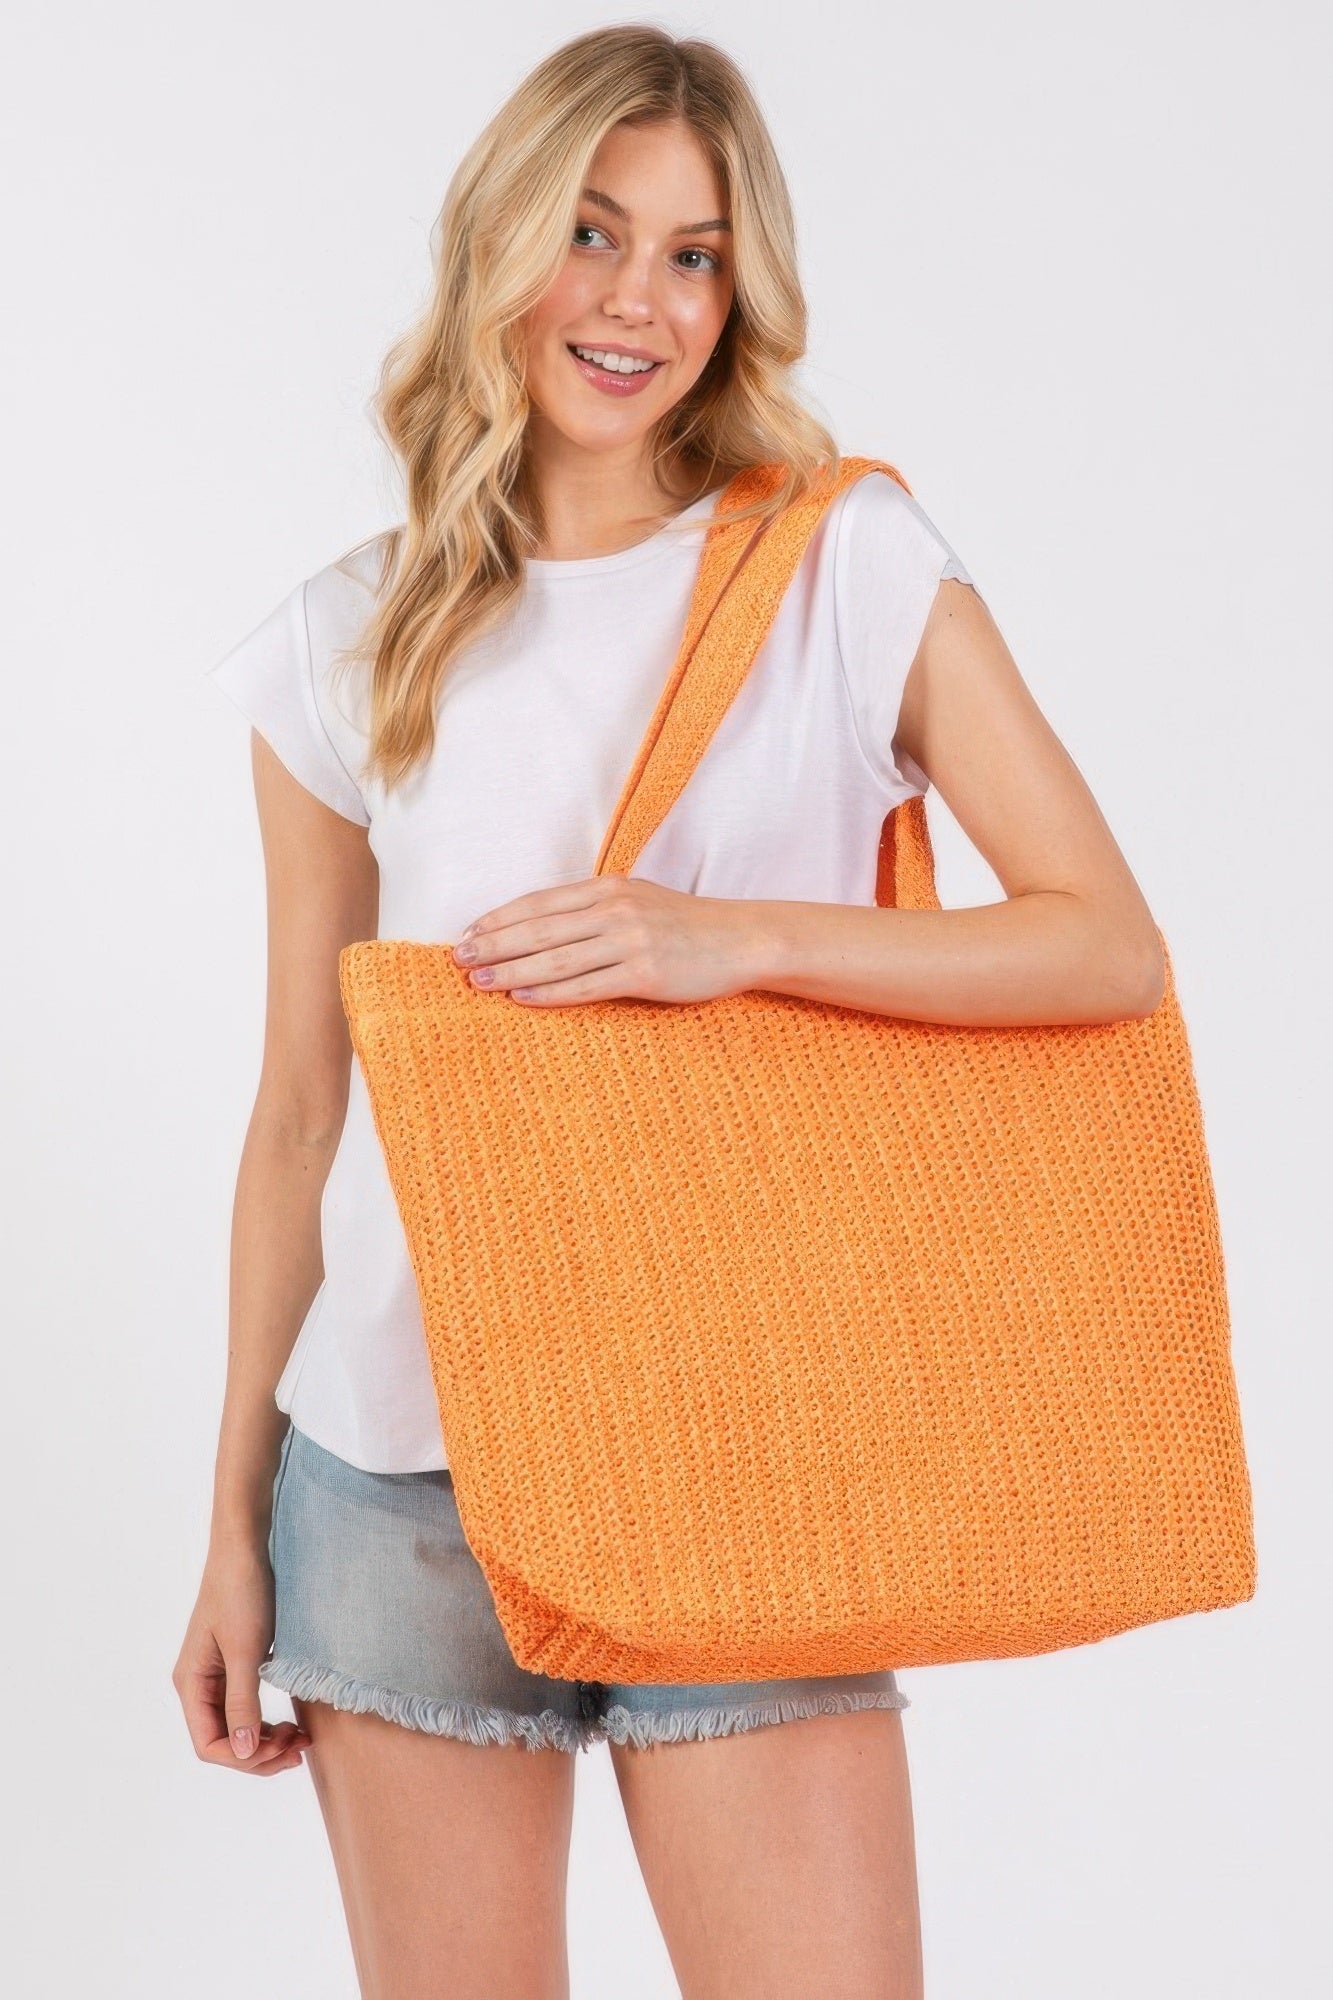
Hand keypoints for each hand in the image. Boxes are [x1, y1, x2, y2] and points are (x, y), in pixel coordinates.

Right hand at [173, 1538, 311, 1775]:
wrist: (247, 1546)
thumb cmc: (241, 1591)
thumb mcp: (245, 1650)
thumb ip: (242, 1702)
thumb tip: (244, 1752)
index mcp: (191, 1683)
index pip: (209, 1744)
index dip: (244, 1758)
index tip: (282, 1750)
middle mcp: (199, 1683)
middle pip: (223, 1740)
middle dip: (259, 1753)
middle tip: (300, 1747)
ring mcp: (217, 1674)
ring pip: (236, 1726)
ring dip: (266, 1740)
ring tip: (300, 1739)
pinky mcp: (236, 1663)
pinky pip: (247, 1706)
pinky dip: (267, 1719)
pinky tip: (291, 1720)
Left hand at [451, 875, 766, 1006]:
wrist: (741, 938)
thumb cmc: (685, 924)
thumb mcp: (637, 900)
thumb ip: (594, 907)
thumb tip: (543, 925)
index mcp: (607, 888)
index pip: (539, 903)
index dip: (499, 919)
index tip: (467, 934)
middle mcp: (614, 910)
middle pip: (538, 928)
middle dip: (493, 944)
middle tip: (458, 959)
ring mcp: (629, 941)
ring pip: (555, 958)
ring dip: (511, 970)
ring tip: (478, 982)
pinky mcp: (644, 972)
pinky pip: (586, 986)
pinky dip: (549, 992)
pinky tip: (521, 998)